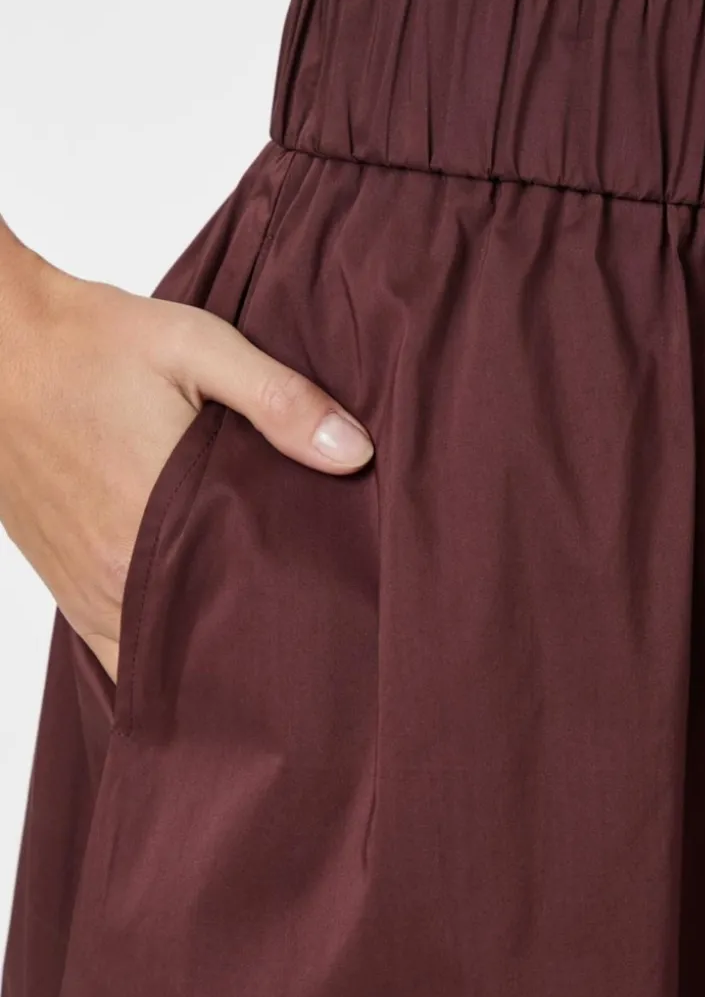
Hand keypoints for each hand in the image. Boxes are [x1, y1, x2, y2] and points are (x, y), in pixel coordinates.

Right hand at [0, 238, 373, 684]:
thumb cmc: (90, 340)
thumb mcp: (198, 348)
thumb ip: (280, 401)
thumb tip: (354, 452)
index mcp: (154, 522)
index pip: (225, 621)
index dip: (272, 642)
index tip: (318, 643)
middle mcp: (110, 569)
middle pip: (188, 650)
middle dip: (240, 656)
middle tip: (296, 649)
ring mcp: (78, 579)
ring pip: (145, 654)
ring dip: (193, 653)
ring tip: (249, 642)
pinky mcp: (57, 573)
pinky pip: (106, 638)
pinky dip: (147, 643)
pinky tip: (187, 628)